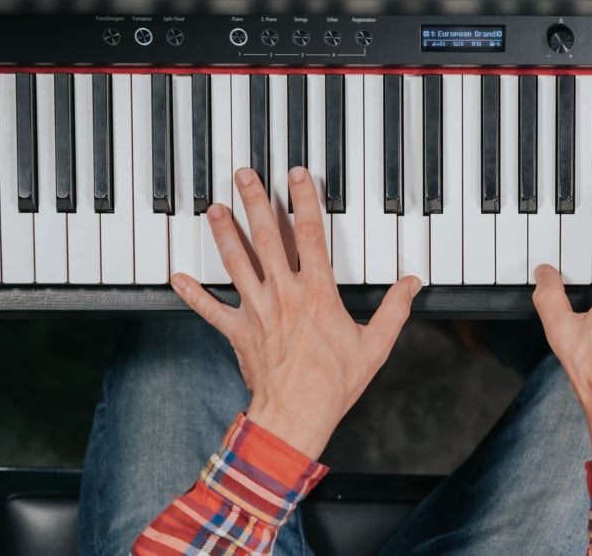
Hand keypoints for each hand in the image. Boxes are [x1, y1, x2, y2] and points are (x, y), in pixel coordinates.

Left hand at [172, 167, 420, 458]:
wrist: (297, 416)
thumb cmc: (334, 384)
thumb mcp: (375, 345)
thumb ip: (394, 310)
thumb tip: (412, 285)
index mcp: (317, 293)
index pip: (309, 234)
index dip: (303, 200)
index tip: (296, 175)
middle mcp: (284, 294)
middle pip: (265, 238)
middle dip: (254, 202)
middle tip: (244, 176)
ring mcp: (257, 311)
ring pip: (236, 263)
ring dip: (223, 233)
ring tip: (213, 208)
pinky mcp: (239, 331)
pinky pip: (211, 309)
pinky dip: (194, 294)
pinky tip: (178, 277)